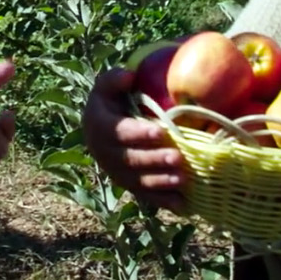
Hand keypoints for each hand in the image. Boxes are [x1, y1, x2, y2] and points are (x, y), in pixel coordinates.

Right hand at [80, 68, 185, 211]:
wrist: (98, 131)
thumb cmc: (109, 103)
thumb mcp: (106, 87)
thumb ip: (114, 79)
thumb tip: (128, 76)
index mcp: (100, 128)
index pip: (120, 132)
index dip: (139, 134)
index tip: (161, 132)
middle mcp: (106, 154)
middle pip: (131, 160)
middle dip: (155, 160)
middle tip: (178, 158)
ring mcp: (118, 173)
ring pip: (139, 181)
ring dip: (160, 182)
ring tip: (182, 179)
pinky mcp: (129, 185)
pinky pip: (145, 195)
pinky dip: (163, 201)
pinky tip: (181, 204)